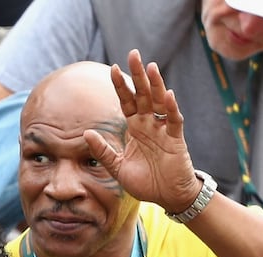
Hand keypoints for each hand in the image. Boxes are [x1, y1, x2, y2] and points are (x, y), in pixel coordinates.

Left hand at [84, 49, 201, 212]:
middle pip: (142, 95)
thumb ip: (103, 151)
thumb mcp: (117, 167)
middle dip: (137, 75)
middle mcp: (149, 124)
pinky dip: (171, 108)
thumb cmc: (144, 181)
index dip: (120, 86)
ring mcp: (163, 130)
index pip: (126, 101)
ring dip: (155, 85)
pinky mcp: (176, 140)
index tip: (112, 68)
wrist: (166, 196)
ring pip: (159, 102)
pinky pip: (174, 121)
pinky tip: (167, 95)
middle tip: (133, 54)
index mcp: (135, 128)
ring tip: (150, 67)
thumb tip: (86, 133)